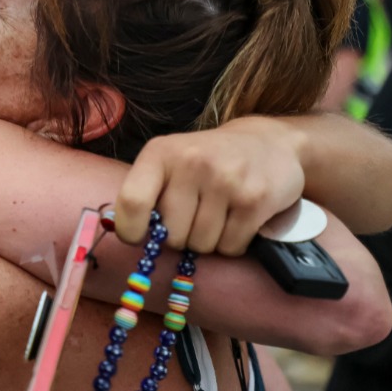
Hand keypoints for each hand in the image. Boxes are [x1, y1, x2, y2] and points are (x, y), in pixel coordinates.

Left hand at [112, 116, 306, 255]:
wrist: (270, 142)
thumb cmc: (208, 159)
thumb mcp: (170, 161)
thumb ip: (145, 192)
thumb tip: (121, 231)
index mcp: (160, 153)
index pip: (132, 202)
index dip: (130, 230)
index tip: (139, 236)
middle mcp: (191, 163)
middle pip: (171, 234)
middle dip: (180, 237)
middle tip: (194, 217)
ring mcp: (225, 181)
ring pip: (201, 245)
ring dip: (208, 241)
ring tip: (219, 215)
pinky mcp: (255, 200)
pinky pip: (230, 247)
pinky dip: (232, 244)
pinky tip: (238, 220)